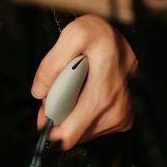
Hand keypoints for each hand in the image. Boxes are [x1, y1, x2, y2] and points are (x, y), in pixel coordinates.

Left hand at [31, 15, 134, 149]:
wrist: (128, 32)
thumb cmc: (102, 34)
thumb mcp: (73, 35)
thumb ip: (52, 64)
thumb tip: (38, 92)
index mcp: (101, 97)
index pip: (68, 135)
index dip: (50, 126)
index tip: (44, 109)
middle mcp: (114, 112)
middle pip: (75, 134)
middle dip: (62, 117)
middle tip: (59, 92)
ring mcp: (122, 117)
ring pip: (86, 132)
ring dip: (74, 115)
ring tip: (75, 88)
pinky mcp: (124, 118)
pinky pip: (97, 127)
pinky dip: (87, 114)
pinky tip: (86, 94)